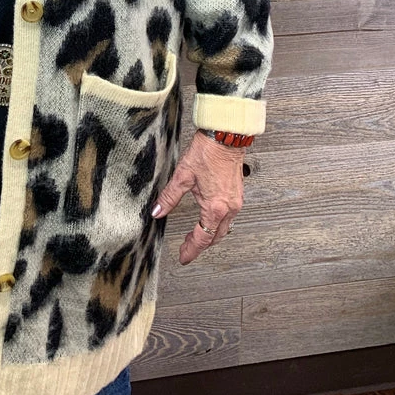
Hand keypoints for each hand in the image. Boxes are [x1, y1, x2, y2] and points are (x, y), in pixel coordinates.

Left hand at [152, 131, 244, 264]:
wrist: (225, 137)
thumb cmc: (207, 152)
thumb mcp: (183, 176)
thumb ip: (169, 197)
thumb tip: (157, 212)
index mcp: (215, 207)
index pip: (202, 237)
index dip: (191, 249)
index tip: (183, 257)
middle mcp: (228, 208)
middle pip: (214, 236)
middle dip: (200, 245)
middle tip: (187, 248)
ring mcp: (235, 202)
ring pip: (224, 228)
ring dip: (210, 235)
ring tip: (197, 237)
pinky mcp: (237, 194)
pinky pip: (229, 218)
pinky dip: (219, 224)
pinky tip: (211, 219)